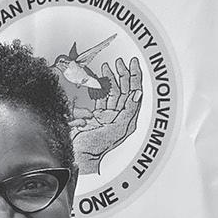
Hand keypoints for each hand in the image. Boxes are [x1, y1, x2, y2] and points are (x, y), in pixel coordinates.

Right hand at [70, 57, 142, 173]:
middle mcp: (119, 116)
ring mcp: (107, 116)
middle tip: (119, 62)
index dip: (134, 77)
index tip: (132, 63)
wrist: (80, 155)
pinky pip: (101, 98)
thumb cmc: (97, 147)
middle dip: (122, 74)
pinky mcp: (96, 116)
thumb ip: (128, 111)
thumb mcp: (117, 129)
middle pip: (124, 90)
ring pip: (112, 92)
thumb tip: (137, 94)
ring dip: (111, 78)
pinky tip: (100, 79)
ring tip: (108, 67)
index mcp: (127, 119)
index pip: (134, 93)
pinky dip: (101, 87)